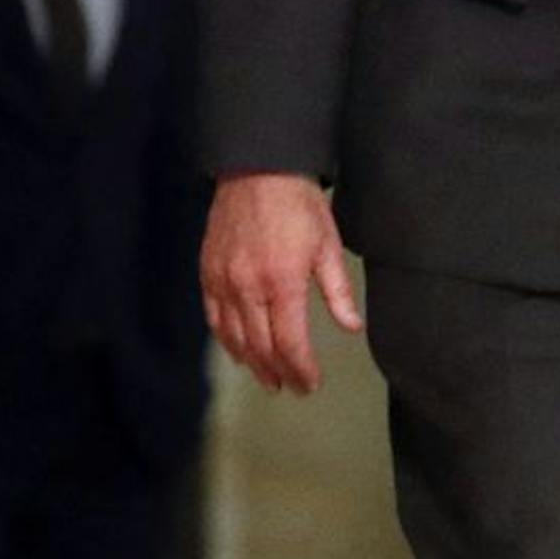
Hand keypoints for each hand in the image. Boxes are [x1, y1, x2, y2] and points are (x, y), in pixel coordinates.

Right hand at [200, 172, 362, 394]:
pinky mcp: (207, 273)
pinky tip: (238, 352)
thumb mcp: (329, 244)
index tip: (310, 384)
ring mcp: (224, 282)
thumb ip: (337, 291)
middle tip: (291, 387)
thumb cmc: (300, 205)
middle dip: (278, 372)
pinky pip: (213, 318)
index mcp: (283, 282)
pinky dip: (226, 340)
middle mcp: (248, 288)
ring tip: (269, 378)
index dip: (300, 369)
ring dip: (252, 363)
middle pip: (261, 346)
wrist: (259, 171)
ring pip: (234, 338)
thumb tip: (352, 327)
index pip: (290, 342)